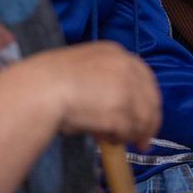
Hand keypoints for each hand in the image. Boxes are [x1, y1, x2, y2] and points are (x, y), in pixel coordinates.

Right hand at [26, 41, 160, 148]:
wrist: (40, 89)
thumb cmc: (49, 80)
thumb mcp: (81, 68)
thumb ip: (102, 79)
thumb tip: (110, 103)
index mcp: (115, 52)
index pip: (144, 77)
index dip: (147, 98)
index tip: (146, 114)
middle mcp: (126, 66)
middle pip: (151, 98)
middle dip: (149, 121)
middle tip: (144, 140)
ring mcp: (126, 87)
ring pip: (143, 117)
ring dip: (132, 133)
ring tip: (116, 140)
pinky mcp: (121, 109)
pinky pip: (129, 130)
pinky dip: (120, 138)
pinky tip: (106, 140)